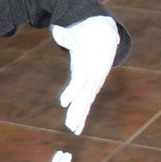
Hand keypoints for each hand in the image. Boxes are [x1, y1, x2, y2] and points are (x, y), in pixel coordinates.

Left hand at [51, 15, 120, 134]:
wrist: (105, 35)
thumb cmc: (86, 35)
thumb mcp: (76, 34)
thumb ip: (66, 36)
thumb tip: (56, 30)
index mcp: (86, 65)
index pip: (79, 81)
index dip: (72, 92)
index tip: (63, 103)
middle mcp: (91, 77)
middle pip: (84, 96)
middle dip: (77, 111)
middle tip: (70, 126)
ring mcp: (93, 82)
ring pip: (86, 102)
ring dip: (80, 117)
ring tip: (73, 130)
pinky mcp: (92, 87)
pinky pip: (87, 102)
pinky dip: (82, 115)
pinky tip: (77, 129)